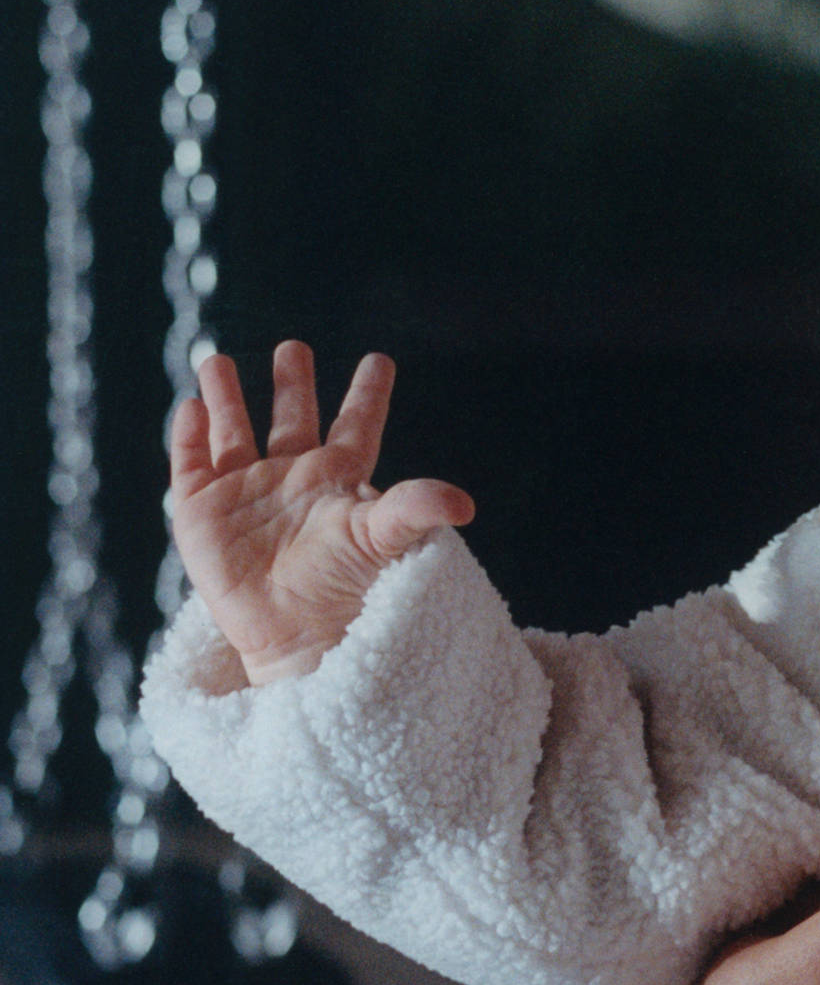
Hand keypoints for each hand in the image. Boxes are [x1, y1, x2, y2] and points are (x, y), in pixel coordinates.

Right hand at [169, 342, 473, 682]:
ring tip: (216, 359)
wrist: (299, 637)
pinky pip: (191, 465)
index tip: (380, 360)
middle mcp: (292, 482)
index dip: (367, 394)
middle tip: (295, 346)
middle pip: (292, 421)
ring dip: (225, 397)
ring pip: (234, 433)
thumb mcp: (381, 540)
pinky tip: (190, 407)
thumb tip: (465, 503)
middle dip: (292, 385)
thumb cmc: (347, 592)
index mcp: (337, 480)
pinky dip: (188, 436)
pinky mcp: (201, 513)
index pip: (356, 426)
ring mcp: (245, 495)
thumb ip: (415, 509)